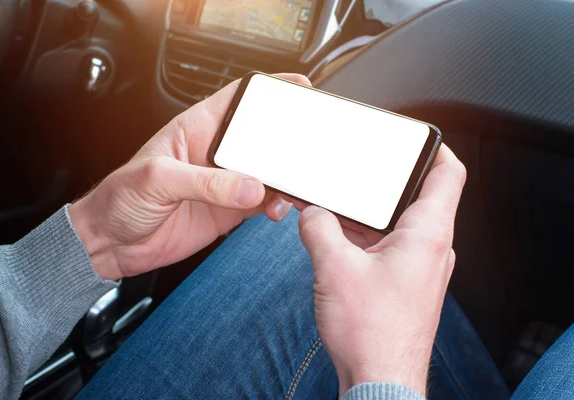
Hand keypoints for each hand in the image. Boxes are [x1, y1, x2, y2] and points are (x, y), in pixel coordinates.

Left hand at [69, 73, 311, 280]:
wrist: (111, 244)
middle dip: (288, 140)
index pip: (238, 99)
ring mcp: (225, 182)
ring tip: (295, 187)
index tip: (297, 87)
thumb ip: (205, 182)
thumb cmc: (119, 200)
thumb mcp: (157, 179)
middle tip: (307, 148)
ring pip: (268, 173)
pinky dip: (278, 205)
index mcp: (196, 129)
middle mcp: (215, 153)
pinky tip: (279, 208)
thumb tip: (249, 186)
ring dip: (286, 179)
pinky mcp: (230, 210)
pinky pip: (263, 203)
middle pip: (262, 137)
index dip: (268, 89)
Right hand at [297, 145, 465, 395]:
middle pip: (419, 196)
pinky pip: (390, 246)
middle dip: (386, 181)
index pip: (448, 174)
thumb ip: (319, 228)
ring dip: (371, 213)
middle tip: (362, 169)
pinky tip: (338, 239)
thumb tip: (311, 211)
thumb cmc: (371, 332)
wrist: (379, 379)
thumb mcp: (334, 267)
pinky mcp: (406, 284)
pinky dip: (368, 236)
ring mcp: (420, 268)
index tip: (412, 136)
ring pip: (400, 223)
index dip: (433, 148)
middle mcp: (432, 249)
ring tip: (339, 205)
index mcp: (427, 235)